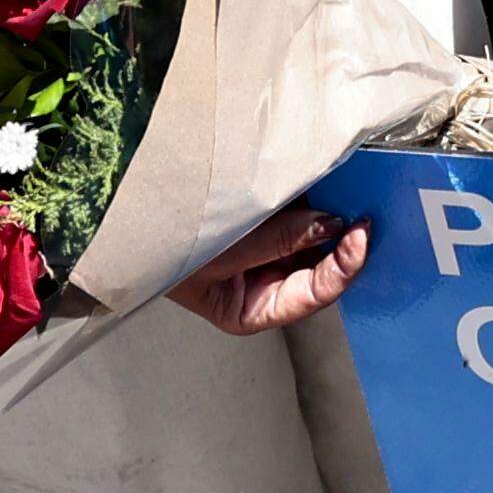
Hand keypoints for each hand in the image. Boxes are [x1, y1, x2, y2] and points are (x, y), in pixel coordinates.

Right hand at [163, 202, 368, 336]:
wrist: (128, 218)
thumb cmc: (167, 250)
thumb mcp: (223, 252)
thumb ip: (278, 239)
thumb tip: (331, 225)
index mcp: (255, 309)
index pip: (314, 294)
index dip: (342, 267)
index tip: (359, 235)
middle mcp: (266, 284)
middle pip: (320, 265)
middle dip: (342, 240)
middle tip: (365, 208)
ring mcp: (266, 251)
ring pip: (313, 237)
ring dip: (331, 216)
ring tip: (353, 191)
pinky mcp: (264, 220)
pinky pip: (297, 212)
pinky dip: (313, 199)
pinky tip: (329, 183)